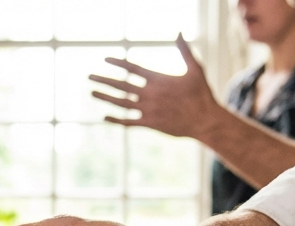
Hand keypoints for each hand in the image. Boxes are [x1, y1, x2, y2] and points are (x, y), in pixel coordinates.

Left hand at [90, 35, 220, 138]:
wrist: (205, 121)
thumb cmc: (201, 94)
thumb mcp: (195, 69)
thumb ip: (184, 51)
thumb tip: (179, 32)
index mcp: (158, 79)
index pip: (133, 68)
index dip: (118, 63)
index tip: (106, 59)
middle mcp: (150, 94)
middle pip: (121, 85)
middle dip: (104, 80)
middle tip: (89, 77)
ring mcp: (148, 110)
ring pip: (122, 103)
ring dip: (105, 97)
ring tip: (91, 92)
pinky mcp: (150, 124)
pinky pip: (129, 122)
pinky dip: (117, 119)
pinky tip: (105, 116)